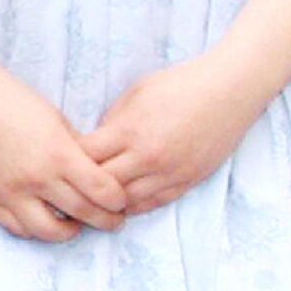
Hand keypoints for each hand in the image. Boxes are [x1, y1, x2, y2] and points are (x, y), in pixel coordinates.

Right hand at [0, 66, 128, 242]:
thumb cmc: (16, 101)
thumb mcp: (56, 120)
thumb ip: (76, 149)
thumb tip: (94, 173)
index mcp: (58, 153)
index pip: (101, 190)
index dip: (117, 200)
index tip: (121, 201)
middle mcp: (37, 177)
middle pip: (82, 213)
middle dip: (105, 220)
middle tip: (113, 220)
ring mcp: (11, 191)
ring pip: (49, 232)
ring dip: (70, 232)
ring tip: (76, 223)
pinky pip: (17, 228)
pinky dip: (35, 229)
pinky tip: (44, 219)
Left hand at [79, 52, 270, 216]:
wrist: (227, 91)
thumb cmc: (179, 84)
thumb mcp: (136, 93)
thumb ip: (113, 120)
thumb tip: (95, 143)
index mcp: (130, 131)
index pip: (86, 158)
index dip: (71, 160)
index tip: (63, 158)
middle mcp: (148, 158)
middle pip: (103, 185)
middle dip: (85, 184)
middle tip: (73, 184)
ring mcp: (170, 174)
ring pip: (127, 202)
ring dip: (109, 201)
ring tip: (95, 198)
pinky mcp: (187, 182)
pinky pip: (153, 204)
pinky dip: (134, 205)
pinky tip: (122, 202)